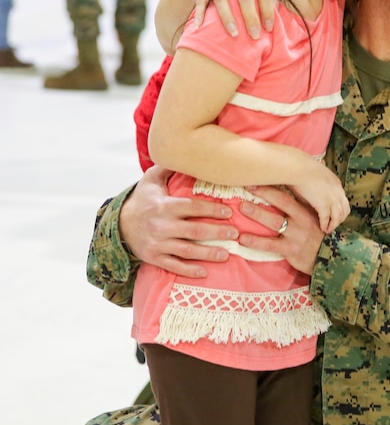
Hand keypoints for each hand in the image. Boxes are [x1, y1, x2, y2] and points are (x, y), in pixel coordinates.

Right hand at [120, 165, 236, 277]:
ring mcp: (158, 244)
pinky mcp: (154, 258)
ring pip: (187, 251)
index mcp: (164, 205)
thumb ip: (169, 167)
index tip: (229, 212)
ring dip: (208, 253)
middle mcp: (161, 226)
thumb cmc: (142, 199)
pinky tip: (204, 272)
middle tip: (235, 234)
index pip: (192, 207)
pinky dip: (188, 270)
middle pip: (194, 230)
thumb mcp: (152, 179)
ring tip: (226, 255)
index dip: (212, 209)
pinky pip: (173, 266)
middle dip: (217, 233)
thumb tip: (187, 152)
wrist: (118, 224)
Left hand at [237, 185, 324, 274]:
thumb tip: (289, 190)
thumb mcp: (314, 218)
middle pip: (281, 202)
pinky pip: (270, 245)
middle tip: (247, 186)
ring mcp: (296, 234)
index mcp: (306, 210)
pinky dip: (255, 242)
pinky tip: (242, 239)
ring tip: (242, 207)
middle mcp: (301, 220)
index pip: (287, 194)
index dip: (272, 186)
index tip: (258, 178)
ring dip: (257, 213)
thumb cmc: (318, 235)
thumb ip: (302, 206)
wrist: (331, 258)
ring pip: (274, 221)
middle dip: (264, 193)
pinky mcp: (290, 250)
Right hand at [290, 162, 349, 232]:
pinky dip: (325, 225)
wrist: (299, 168)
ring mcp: (332, 199)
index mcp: (336, 183)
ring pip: (338, 216)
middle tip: (334, 224)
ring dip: (334, 224)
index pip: (343, 199)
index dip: (339, 208)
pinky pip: (327, 219)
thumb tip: (311, 188)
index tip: (335, 214)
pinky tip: (322, 228)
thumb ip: (317, 183)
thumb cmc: (302, 169)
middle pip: (344, 209)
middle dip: (340, 218)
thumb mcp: (314, 175)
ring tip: (328, 229)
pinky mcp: (324, 205)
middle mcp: (338, 191)